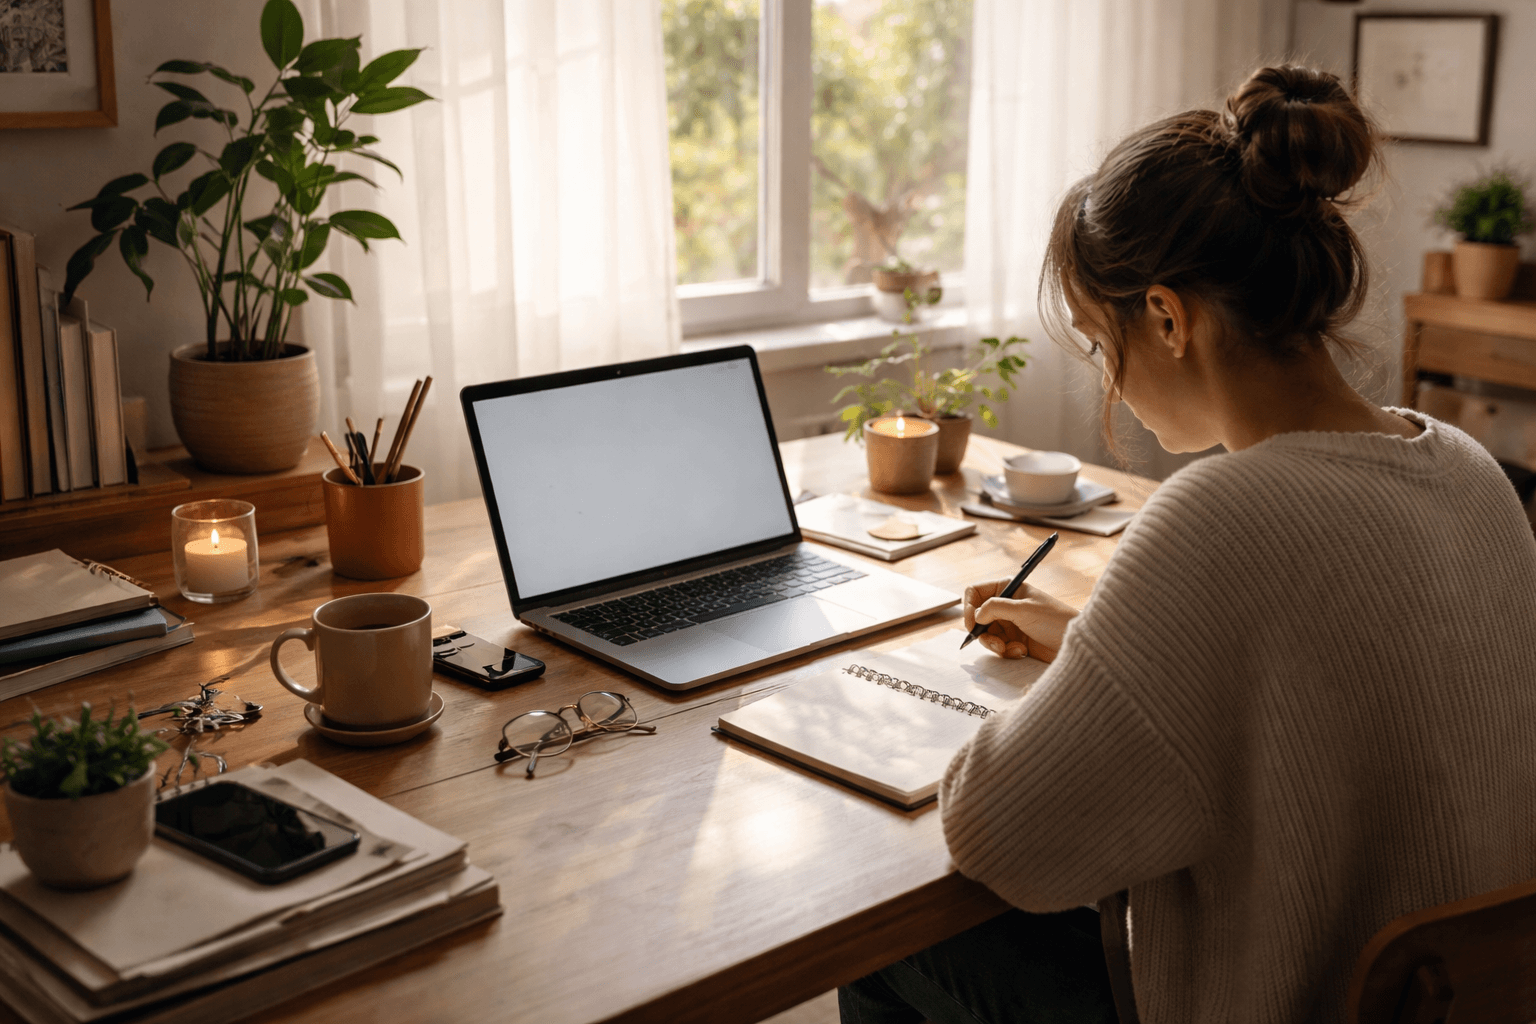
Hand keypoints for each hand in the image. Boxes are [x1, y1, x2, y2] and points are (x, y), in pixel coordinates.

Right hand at [963, 580, 1077, 661]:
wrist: (1076, 644)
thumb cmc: (1056, 620)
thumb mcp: (1023, 610)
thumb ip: (995, 608)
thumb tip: (975, 615)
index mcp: (1008, 589)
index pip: (976, 592)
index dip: (969, 607)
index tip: (971, 624)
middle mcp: (1006, 605)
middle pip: (977, 617)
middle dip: (983, 632)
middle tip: (995, 643)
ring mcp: (1010, 623)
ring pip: (986, 634)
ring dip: (994, 644)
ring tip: (1009, 649)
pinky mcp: (1014, 640)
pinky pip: (998, 647)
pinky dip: (1006, 651)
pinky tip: (1020, 651)